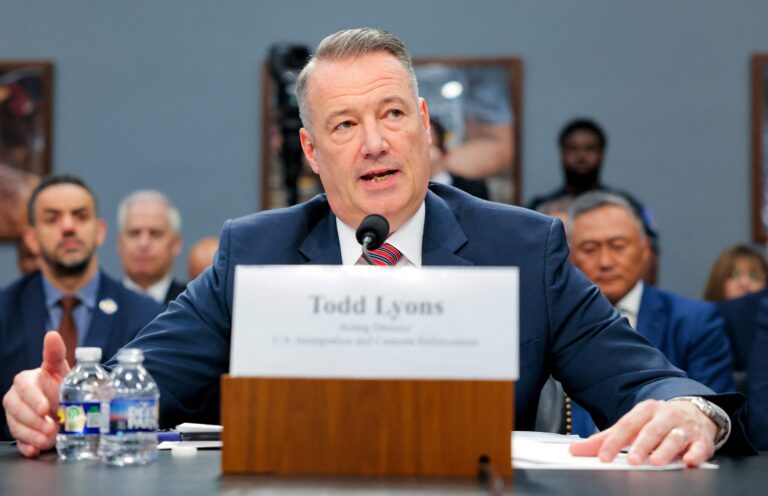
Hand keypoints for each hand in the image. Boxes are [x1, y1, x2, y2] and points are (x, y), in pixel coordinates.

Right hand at [2, 331, 69, 456]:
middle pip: (17, 410)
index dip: (34, 399)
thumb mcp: (59, 368)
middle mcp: (16, 398)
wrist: (63, 402)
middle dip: (34, 420)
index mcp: (25, 381)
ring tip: (47, 440)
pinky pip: (18, 441)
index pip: (24, 389)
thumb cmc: (59, 383)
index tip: (46, 408)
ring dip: (31, 435)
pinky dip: (26, 447)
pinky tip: (35, 450)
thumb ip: (54, 353)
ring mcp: (16, 417)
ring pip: (16, 427)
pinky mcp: (20, 432)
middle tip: (52, 428)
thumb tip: (52, 334)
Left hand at [568, 399, 717, 466]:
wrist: (697, 412)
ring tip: (655, 462)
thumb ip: (606, 438)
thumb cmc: (658, 421)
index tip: (603, 456)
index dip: (614, 441)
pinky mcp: (702, 439)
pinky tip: (689, 461)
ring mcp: (684, 427)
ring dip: (665, 450)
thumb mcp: (633, 425)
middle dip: (641, 445)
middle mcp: (665, 415)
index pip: (626, 425)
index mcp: (645, 410)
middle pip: (651, 430)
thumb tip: (576, 450)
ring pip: (674, 437)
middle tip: (632, 460)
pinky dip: (695, 453)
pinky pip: (700, 446)